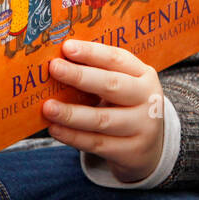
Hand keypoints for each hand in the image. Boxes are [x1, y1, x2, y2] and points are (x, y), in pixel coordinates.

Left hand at [44, 40, 164, 182]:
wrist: (150, 147)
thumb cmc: (127, 107)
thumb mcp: (123, 85)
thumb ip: (98, 73)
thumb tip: (60, 60)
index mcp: (144, 75)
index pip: (117, 59)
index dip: (92, 53)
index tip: (67, 47)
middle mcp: (147, 99)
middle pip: (112, 85)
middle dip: (80, 76)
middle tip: (54, 68)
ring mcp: (142, 127)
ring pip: (102, 119)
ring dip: (72, 113)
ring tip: (48, 107)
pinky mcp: (130, 152)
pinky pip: (96, 143)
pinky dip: (73, 136)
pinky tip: (54, 129)